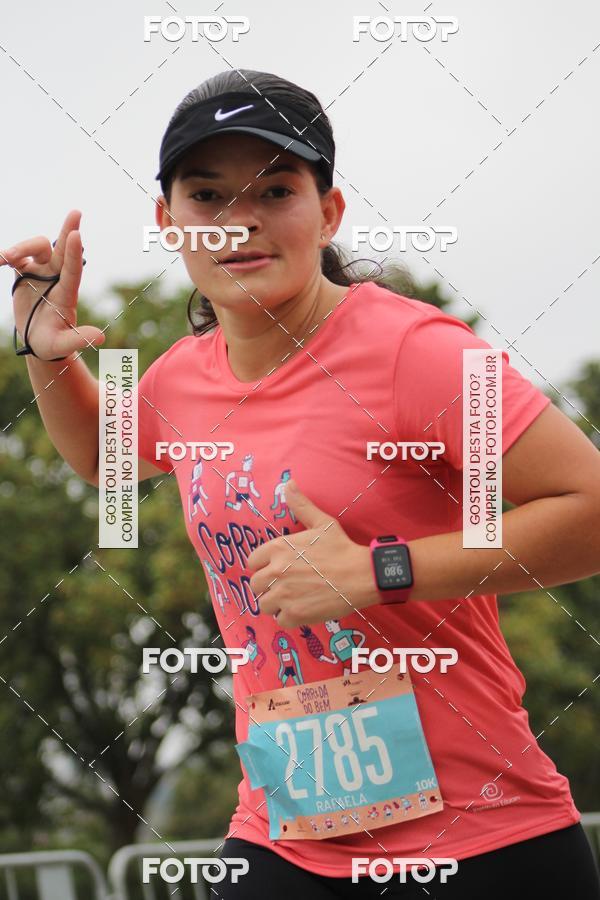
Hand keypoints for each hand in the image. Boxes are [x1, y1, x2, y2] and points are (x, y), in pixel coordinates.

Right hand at [1, 210, 104, 359]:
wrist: (38, 340)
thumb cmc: (52, 344)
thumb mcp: (62, 345)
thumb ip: (78, 340)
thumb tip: (100, 337)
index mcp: (67, 293)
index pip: (72, 269)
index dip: (73, 252)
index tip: (77, 233)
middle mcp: (56, 278)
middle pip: (61, 249)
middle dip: (67, 230)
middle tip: (76, 212)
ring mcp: (41, 273)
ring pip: (36, 248)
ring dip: (21, 248)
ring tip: (4, 258)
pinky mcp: (25, 273)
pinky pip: (16, 257)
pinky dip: (7, 255)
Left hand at [246, 480, 376, 626]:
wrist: (361, 575)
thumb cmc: (342, 548)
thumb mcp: (321, 522)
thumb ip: (300, 504)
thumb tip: (289, 483)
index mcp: (278, 548)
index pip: (252, 562)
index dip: (263, 567)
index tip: (276, 569)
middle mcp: (276, 571)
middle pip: (255, 585)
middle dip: (268, 587)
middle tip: (286, 585)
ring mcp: (284, 595)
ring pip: (264, 605)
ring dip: (276, 604)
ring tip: (293, 598)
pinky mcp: (295, 614)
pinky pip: (280, 620)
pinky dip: (289, 617)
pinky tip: (302, 609)